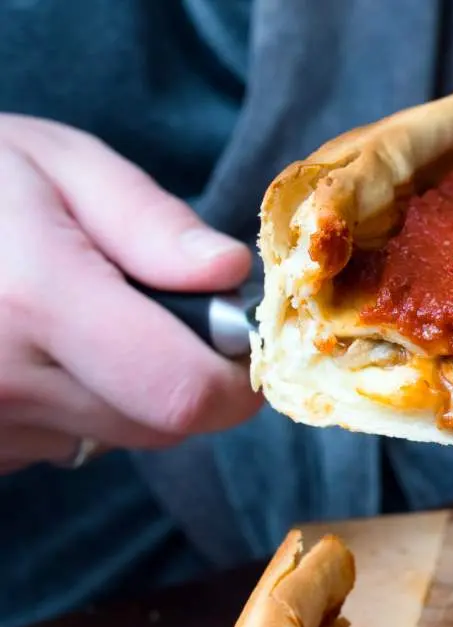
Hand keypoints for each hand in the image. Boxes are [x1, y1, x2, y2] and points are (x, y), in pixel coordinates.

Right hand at [0, 115, 261, 474]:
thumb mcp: (55, 162)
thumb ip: (149, 221)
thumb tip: (227, 274)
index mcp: (35, 300)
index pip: (183, 394)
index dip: (232, 379)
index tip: (235, 340)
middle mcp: (4, 381)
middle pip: (161, 423)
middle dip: (182, 373)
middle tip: (143, 308)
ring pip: (114, 438)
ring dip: (123, 390)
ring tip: (69, 319)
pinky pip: (59, 443)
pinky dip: (69, 406)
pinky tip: (29, 349)